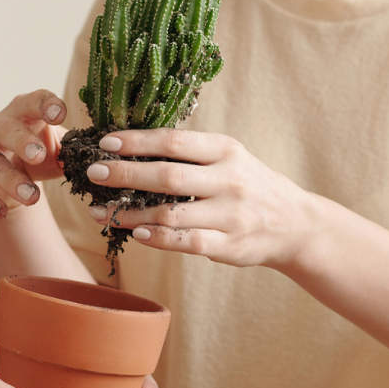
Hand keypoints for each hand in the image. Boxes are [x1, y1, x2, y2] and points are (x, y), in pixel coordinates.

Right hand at [0, 90, 67, 219]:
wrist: (15, 178)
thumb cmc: (42, 153)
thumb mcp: (59, 148)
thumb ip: (76, 149)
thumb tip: (104, 158)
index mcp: (24, 112)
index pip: (34, 101)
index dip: (46, 105)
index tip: (60, 113)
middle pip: (6, 129)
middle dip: (22, 142)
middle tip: (38, 155)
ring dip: (11, 180)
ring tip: (33, 197)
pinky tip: (1, 212)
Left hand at [86, 129, 311, 268]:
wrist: (295, 223)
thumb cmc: (249, 185)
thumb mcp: (229, 158)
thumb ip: (191, 153)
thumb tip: (132, 147)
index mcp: (227, 150)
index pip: (174, 142)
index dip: (137, 142)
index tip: (107, 142)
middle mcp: (229, 180)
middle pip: (167, 176)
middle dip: (125, 174)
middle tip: (94, 173)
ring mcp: (230, 215)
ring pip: (170, 213)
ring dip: (130, 214)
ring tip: (101, 212)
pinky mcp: (229, 245)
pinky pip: (185, 242)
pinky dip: (157, 238)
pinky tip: (136, 234)